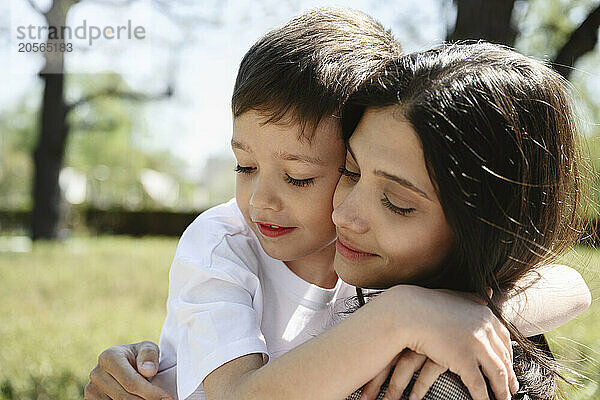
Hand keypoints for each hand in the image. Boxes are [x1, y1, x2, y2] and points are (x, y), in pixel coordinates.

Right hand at [84, 341, 174, 399]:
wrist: (126, 364)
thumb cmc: (139, 357)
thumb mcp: (148, 349)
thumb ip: (149, 356)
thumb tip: (148, 371)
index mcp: (109, 357)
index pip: (131, 382)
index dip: (151, 393)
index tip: (167, 398)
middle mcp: (96, 373)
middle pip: (124, 397)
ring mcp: (91, 389)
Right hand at [385, 286, 518, 399]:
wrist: (409, 312)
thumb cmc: (428, 304)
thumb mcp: (455, 296)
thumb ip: (473, 297)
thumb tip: (491, 294)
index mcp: (485, 315)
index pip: (504, 341)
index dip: (509, 357)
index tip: (510, 368)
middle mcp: (485, 330)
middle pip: (503, 359)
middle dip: (509, 376)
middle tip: (512, 390)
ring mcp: (476, 345)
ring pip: (496, 374)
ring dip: (501, 390)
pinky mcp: (463, 360)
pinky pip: (478, 384)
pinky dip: (484, 397)